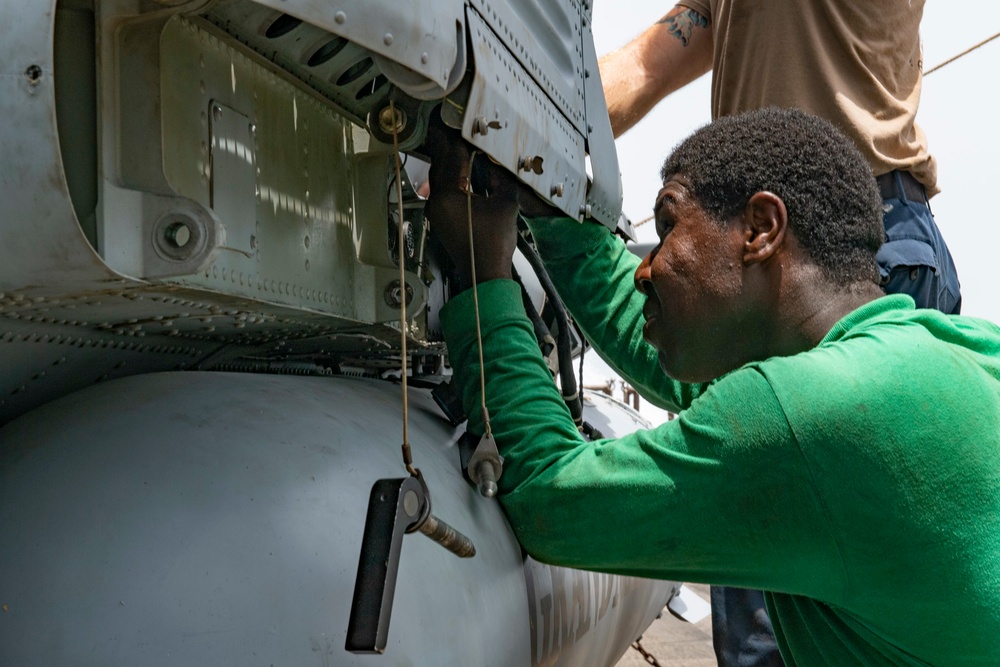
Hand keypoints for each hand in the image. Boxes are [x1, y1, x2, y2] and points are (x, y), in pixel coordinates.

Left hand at [423, 118, 518, 288]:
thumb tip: (494, 162)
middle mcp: (436, 201)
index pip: (453, 157)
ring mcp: (436, 212)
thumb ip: (500, 179)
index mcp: (449, 194)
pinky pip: (442, 191)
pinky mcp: (440, 220)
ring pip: (438, 177)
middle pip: (440, 164)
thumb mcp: (505, 204)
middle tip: (447, 123)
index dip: (459, 137)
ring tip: (453, 141)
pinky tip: (459, 170)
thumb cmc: (494, 244)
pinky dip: (449, 177)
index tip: (461, 121)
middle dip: (446, 144)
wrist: (484, 275)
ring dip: (447, 160)